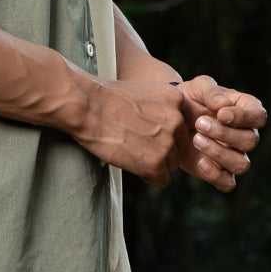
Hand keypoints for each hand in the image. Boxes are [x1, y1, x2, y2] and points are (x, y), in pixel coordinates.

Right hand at [74, 80, 201, 188]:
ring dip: (155, 162)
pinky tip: (133, 163)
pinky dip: (148, 176)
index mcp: (177, 100)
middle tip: (138, 141)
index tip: (147, 128)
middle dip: (162, 147)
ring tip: (132, 150)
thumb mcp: (146, 91)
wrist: (88, 107)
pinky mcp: (154, 164)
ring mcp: (167, 144)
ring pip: (172, 164)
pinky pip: (163, 180)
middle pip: (180, 145)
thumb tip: (169, 126)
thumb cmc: (108, 97)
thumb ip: (163, 107)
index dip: (165, 130)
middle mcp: (177, 121)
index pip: (182, 124)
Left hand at [177, 75, 265, 192]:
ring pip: (242, 164)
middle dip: (225, 134)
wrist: (169, 117)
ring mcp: (233, 155)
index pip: (259, 117)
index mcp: (246, 111)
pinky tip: (199, 161)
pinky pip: (228, 183)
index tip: (221, 114)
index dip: (244, 117)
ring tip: (196, 139)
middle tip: (199, 123)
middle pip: (251, 141)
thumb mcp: (199, 87)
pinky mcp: (219, 172)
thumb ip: (212, 93)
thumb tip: (224, 106)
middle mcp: (245, 135)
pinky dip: (215, 175)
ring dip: (219, 153)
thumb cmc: (190, 98)